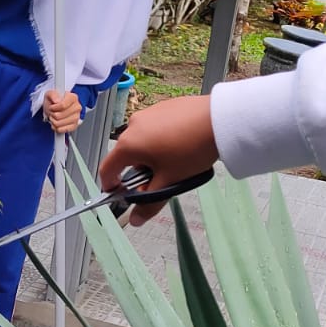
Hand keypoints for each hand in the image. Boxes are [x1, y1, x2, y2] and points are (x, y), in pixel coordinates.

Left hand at [42, 90, 81, 133]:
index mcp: (73, 97)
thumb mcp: (50, 94)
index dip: (53, 108)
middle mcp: (77, 107)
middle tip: (52, 112)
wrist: (56, 108)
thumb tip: (57, 100)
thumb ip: (53, 95)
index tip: (51, 107)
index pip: (62, 105)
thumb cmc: (54, 101)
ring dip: (53, 121)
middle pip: (60, 115)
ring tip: (54, 117)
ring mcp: (77, 117)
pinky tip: (56, 123)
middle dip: (52, 115)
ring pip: (60, 123)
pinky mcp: (74, 126)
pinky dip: (56, 128)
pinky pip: (62, 130)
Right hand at [98, 95, 216, 226]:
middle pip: (126, 156)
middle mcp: (133, 126)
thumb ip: (149, 203)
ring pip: (142, 142)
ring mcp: (148, 114)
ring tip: (175, 163)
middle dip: (139, 172)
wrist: (219, 120)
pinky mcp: (163, 107)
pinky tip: (181, 146)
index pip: (107, 169)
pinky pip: (155, 128)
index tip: (121, 194)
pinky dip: (161, 140)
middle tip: (159, 181)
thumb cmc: (192, 148)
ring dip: (150, 156)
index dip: (111, 186)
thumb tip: (136, 219)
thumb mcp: (169, 181)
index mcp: (128, 144)